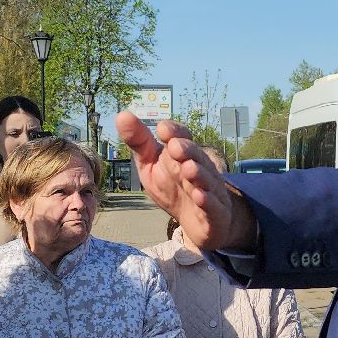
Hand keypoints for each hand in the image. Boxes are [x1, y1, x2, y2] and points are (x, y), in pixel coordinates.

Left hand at [117, 112, 256, 251]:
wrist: (197, 222)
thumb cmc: (171, 188)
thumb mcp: (150, 165)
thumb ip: (139, 142)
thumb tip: (122, 115)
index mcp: (184, 154)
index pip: (182, 137)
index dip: (175, 132)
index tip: (162, 129)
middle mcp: (200, 168)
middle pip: (196, 156)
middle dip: (187, 151)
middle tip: (174, 147)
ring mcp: (210, 190)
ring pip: (206, 180)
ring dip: (198, 174)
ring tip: (188, 168)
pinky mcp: (215, 213)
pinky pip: (213, 206)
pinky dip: (207, 201)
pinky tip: (199, 196)